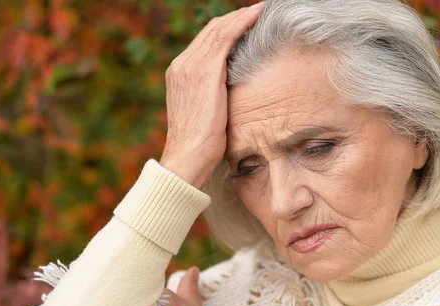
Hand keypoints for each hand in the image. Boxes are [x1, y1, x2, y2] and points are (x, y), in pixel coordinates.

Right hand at [160, 2, 265, 189]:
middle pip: (211, 31)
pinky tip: (256, 16)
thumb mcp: (206, 114)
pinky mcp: (205, 70)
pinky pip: (225, 37)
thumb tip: (231, 97)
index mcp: (180, 74)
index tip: (245, 24)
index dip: (227, 30)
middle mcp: (182, 65)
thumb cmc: (200, 145)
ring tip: (260, 10)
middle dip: (235, 19)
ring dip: (241, 16)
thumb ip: (213, 97)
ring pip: (218, 29)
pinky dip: (241, 23)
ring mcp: (191, 66)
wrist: (187, 156)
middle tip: (257, 11)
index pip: (205, 43)